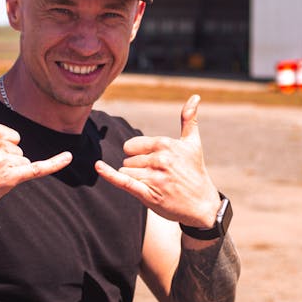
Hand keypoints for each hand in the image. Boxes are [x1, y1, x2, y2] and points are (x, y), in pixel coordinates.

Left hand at [95, 95, 219, 226]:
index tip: (156, 163)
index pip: (132, 146)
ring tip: (156, 185)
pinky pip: (123, 181)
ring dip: (136, 179)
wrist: (202, 205)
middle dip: (138, 168)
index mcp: (166, 144)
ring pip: (126, 171)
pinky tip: (98, 166)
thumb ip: (189, 119)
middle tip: (160, 176)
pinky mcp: (149, 194)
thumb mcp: (193, 143)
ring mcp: (154, 177)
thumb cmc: (195, 172)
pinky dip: (109, 174)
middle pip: (128, 160)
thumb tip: (195, 96)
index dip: (139, 155)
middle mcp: (160, 159)